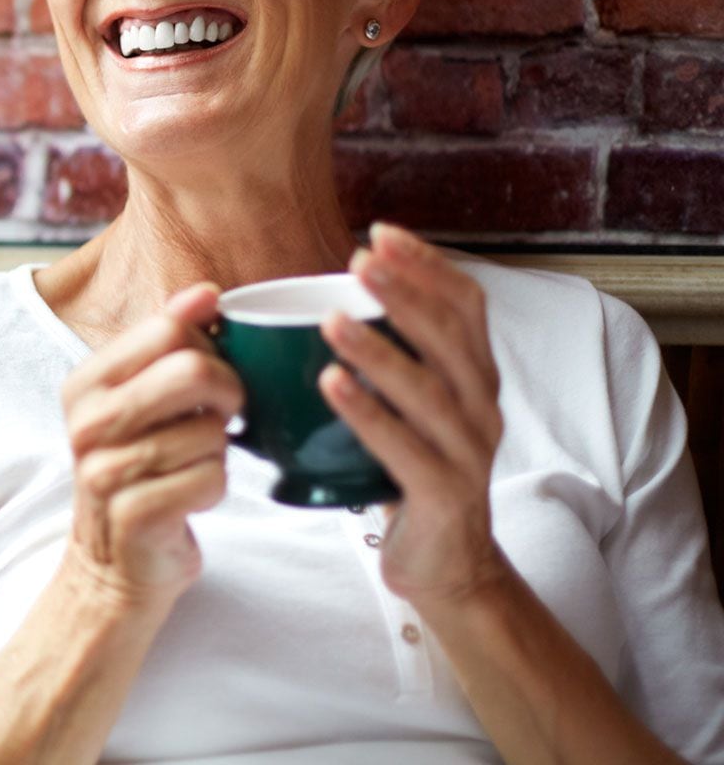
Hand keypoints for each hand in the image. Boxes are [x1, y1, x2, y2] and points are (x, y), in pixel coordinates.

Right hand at [61, 284, 239, 611]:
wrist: (113, 563)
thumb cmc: (139, 470)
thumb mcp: (140, 399)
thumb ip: (167, 344)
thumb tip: (205, 292)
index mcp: (85, 383)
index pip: (168, 330)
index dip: (211, 347)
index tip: (213, 372)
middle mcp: (86, 422)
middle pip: (194, 372)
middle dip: (229, 393)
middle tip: (223, 414)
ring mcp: (104, 471)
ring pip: (210, 432)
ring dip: (219, 451)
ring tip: (194, 463)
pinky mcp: (133, 515)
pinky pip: (210, 480)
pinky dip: (215, 488)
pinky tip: (191, 494)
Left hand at [319, 223, 513, 607]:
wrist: (446, 567)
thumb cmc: (412, 475)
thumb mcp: (408, 409)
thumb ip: (386, 361)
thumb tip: (316, 304)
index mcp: (475, 378)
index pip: (466, 306)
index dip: (429, 266)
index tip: (381, 232)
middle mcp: (482, 407)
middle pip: (451, 338)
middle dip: (406, 293)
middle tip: (359, 259)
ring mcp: (468, 452)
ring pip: (428, 391)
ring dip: (379, 350)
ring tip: (332, 319)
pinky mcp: (445, 493)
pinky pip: (405, 448)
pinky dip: (367, 413)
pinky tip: (330, 384)